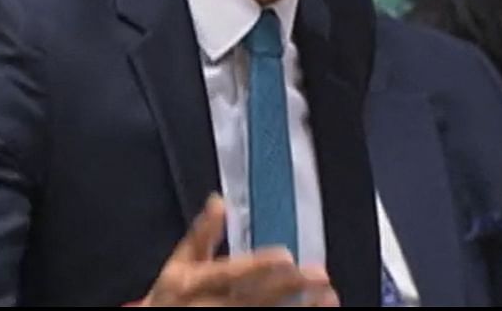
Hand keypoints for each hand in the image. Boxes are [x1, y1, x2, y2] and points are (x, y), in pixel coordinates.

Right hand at [137, 195, 338, 306]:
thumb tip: (218, 200)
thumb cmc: (172, 296)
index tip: (286, 256)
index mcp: (194, 284)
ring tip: (329, 296)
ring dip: (300, 310)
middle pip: (255, 299)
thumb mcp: (178, 263)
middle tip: (320, 274)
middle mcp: (210, 307)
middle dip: (288, 288)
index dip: (258, 267)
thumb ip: (201, 234)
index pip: (230, 274)